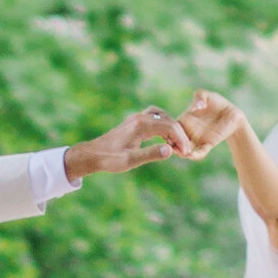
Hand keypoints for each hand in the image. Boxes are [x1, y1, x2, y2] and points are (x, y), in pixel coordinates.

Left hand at [64, 107, 190, 178]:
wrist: (92, 154)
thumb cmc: (110, 159)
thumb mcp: (130, 160)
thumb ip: (150, 154)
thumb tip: (170, 151)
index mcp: (141, 125)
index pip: (170, 126)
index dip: (181, 139)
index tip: (186, 153)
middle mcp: (140, 118)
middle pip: (168, 120)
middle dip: (179, 134)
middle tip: (183, 151)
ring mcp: (136, 119)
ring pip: (162, 117)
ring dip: (171, 129)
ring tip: (175, 145)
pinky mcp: (134, 123)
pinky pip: (155, 119)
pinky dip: (163, 127)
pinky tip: (164, 140)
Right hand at [173, 90, 242, 159]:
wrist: (231, 113)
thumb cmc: (217, 102)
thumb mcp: (206, 95)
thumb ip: (200, 96)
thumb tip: (197, 106)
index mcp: (184, 120)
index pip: (171, 127)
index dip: (167, 131)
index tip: (165, 132)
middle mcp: (188, 132)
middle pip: (175, 141)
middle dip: (171, 145)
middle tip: (171, 145)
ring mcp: (197, 139)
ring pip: (185, 150)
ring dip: (181, 153)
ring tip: (180, 152)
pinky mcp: (207, 144)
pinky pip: (199, 152)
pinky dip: (194, 155)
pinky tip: (191, 155)